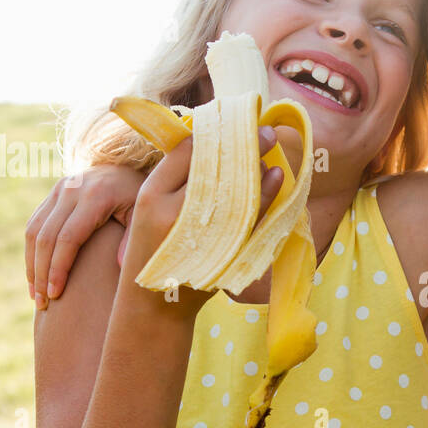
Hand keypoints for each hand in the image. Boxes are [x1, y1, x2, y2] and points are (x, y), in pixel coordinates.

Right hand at [26, 164, 145, 309]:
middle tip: (44, 304)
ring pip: (33, 231)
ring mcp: (59, 190)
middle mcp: (71, 189)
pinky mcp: (52, 194)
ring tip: (37, 297)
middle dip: (41, 273)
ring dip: (31, 266)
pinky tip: (36, 276)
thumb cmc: (143, 197)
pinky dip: (31, 252)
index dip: (58, 268)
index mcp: (95, 196)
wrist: (132, 166)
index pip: (68, 237)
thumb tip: (119, 266)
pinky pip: (34, 225)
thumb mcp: (145, 214)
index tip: (56, 294)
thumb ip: (133, 239)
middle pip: (45, 237)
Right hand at [118, 127, 283, 319]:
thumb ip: (176, 178)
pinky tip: (277, 177)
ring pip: (235, 189)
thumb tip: (214, 138)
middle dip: (243, 143)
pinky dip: (268, 195)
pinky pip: (251, 218)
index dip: (215, 131)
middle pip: (214, 165)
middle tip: (266, 128)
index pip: (187, 151)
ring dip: (257, 165)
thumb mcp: (152, 209)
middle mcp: (172, 212)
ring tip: (272, 147)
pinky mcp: (221, 252)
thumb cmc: (158, 250)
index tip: (236, 119)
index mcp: (151, 195)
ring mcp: (200, 234)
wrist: (156, 307)